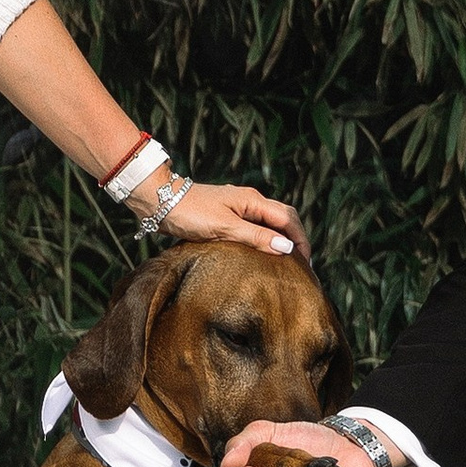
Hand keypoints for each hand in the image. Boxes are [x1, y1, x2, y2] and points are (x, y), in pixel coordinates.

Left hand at [144, 181, 306, 258]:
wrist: (160, 201)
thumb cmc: (190, 212)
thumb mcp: (225, 228)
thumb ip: (256, 237)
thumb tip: (286, 247)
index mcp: (253, 200)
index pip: (288, 219)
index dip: (301, 240)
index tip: (306, 263)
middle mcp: (250, 201)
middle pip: (283, 218)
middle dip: (296, 239)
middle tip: (301, 265)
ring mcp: (239, 208)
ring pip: (269, 223)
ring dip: (280, 241)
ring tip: (286, 264)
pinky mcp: (227, 217)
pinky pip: (255, 228)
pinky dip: (264, 241)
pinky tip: (262, 256)